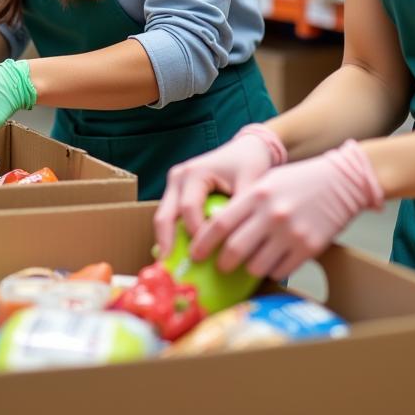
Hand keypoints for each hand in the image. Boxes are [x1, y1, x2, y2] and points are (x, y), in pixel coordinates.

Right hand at [154, 123, 287, 256]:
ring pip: (163, 216)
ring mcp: (175, 182)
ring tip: (169, 265)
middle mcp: (179, 176)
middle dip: (166, 241)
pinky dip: (171, 233)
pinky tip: (176, 253)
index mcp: (195, 172)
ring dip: (165, 239)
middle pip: (166, 213)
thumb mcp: (251, 184)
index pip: (189, 208)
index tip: (205, 255)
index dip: (196, 232)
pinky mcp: (176, 190)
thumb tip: (236, 240)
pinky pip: (170, 215)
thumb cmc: (249, 164)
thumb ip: (242, 209)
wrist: (247, 148)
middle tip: (168, 266)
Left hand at [188, 140, 382, 279]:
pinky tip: (273, 261)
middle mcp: (271, 214)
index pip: (220, 224)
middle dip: (222, 263)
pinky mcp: (309, 248)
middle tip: (220, 266)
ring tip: (250, 262)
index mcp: (257, 194)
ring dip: (249, 268)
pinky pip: (280, 271)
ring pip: (256, 266)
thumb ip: (244, 203)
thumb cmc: (299, 180)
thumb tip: (215, 228)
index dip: (203, 243)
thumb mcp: (267, 182)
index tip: (196, 253)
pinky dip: (272, 270)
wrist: (342, 181)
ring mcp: (291, 233)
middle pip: (234, 250)